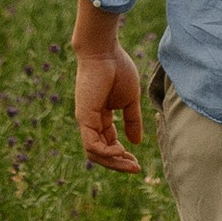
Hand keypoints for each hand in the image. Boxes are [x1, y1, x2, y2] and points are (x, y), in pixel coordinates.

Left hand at [74, 36, 144, 172]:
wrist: (105, 51)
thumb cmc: (117, 69)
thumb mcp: (130, 100)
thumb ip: (132, 121)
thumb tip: (136, 143)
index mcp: (101, 117)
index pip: (108, 143)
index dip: (122, 155)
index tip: (138, 162)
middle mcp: (90, 122)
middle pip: (101, 152)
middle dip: (118, 163)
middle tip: (136, 169)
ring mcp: (85, 121)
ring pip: (95, 153)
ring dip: (113, 161)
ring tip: (130, 163)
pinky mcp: (84, 117)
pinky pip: (92, 144)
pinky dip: (106, 152)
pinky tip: (121, 151)